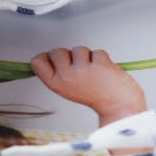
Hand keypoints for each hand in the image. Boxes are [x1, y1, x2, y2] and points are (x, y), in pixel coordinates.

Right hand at [30, 46, 146, 125]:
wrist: (119, 106)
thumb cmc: (95, 96)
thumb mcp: (67, 89)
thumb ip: (57, 73)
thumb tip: (47, 57)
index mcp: (55, 84)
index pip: (37, 61)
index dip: (46, 57)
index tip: (55, 61)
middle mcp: (66, 76)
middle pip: (56, 51)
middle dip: (68, 55)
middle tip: (79, 68)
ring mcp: (83, 69)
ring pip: (78, 49)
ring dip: (88, 57)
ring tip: (94, 71)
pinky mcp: (99, 64)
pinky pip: (97, 52)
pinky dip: (102, 59)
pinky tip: (104, 71)